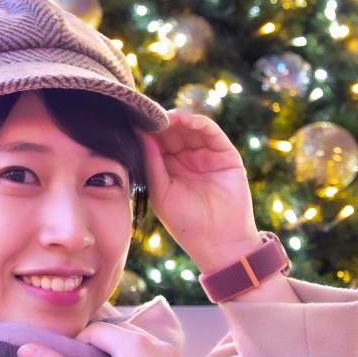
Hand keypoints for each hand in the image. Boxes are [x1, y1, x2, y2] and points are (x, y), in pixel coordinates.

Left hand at [140, 111, 260, 274]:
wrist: (218, 242)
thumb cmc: (186, 223)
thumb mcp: (161, 192)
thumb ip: (151, 163)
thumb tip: (140, 134)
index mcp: (168, 168)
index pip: (156, 143)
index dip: (146, 131)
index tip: (132, 120)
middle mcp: (187, 158)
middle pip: (172, 132)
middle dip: (160, 122)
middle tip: (147, 114)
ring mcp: (206, 155)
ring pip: (190, 128)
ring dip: (177, 119)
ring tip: (163, 117)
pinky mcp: (225, 154)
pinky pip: (211, 132)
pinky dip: (198, 123)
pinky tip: (184, 120)